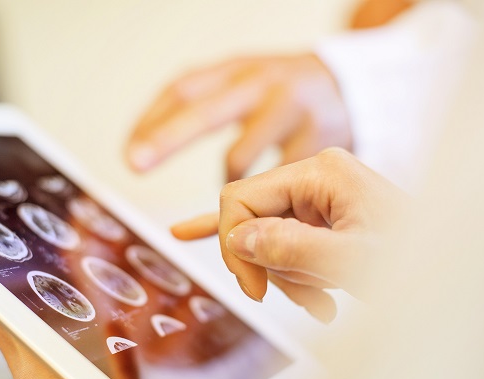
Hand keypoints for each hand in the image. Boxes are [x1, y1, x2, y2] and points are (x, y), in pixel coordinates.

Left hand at [126, 54, 351, 181]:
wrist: (354, 90)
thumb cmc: (283, 97)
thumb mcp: (244, 88)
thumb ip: (202, 109)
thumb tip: (140, 153)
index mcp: (238, 70)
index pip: (184, 88)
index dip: (153, 120)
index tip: (130, 153)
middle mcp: (262, 83)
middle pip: (204, 109)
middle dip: (166, 137)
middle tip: (136, 162)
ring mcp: (291, 109)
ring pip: (240, 155)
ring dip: (225, 184)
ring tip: (232, 195)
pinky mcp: (317, 139)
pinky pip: (275, 181)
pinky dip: (262, 199)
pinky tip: (266, 202)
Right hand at [171, 148, 406, 322]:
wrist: (454, 268)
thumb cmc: (418, 259)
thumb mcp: (353, 260)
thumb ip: (292, 248)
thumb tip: (240, 241)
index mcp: (321, 172)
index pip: (242, 198)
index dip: (235, 245)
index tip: (254, 289)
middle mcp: (316, 177)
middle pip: (253, 220)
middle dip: (270, 266)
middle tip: (304, 300)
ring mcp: (318, 196)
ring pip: (267, 238)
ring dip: (288, 278)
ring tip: (323, 301)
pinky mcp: (320, 216)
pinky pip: (275, 233)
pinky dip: (257, 251)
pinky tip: (192, 232)